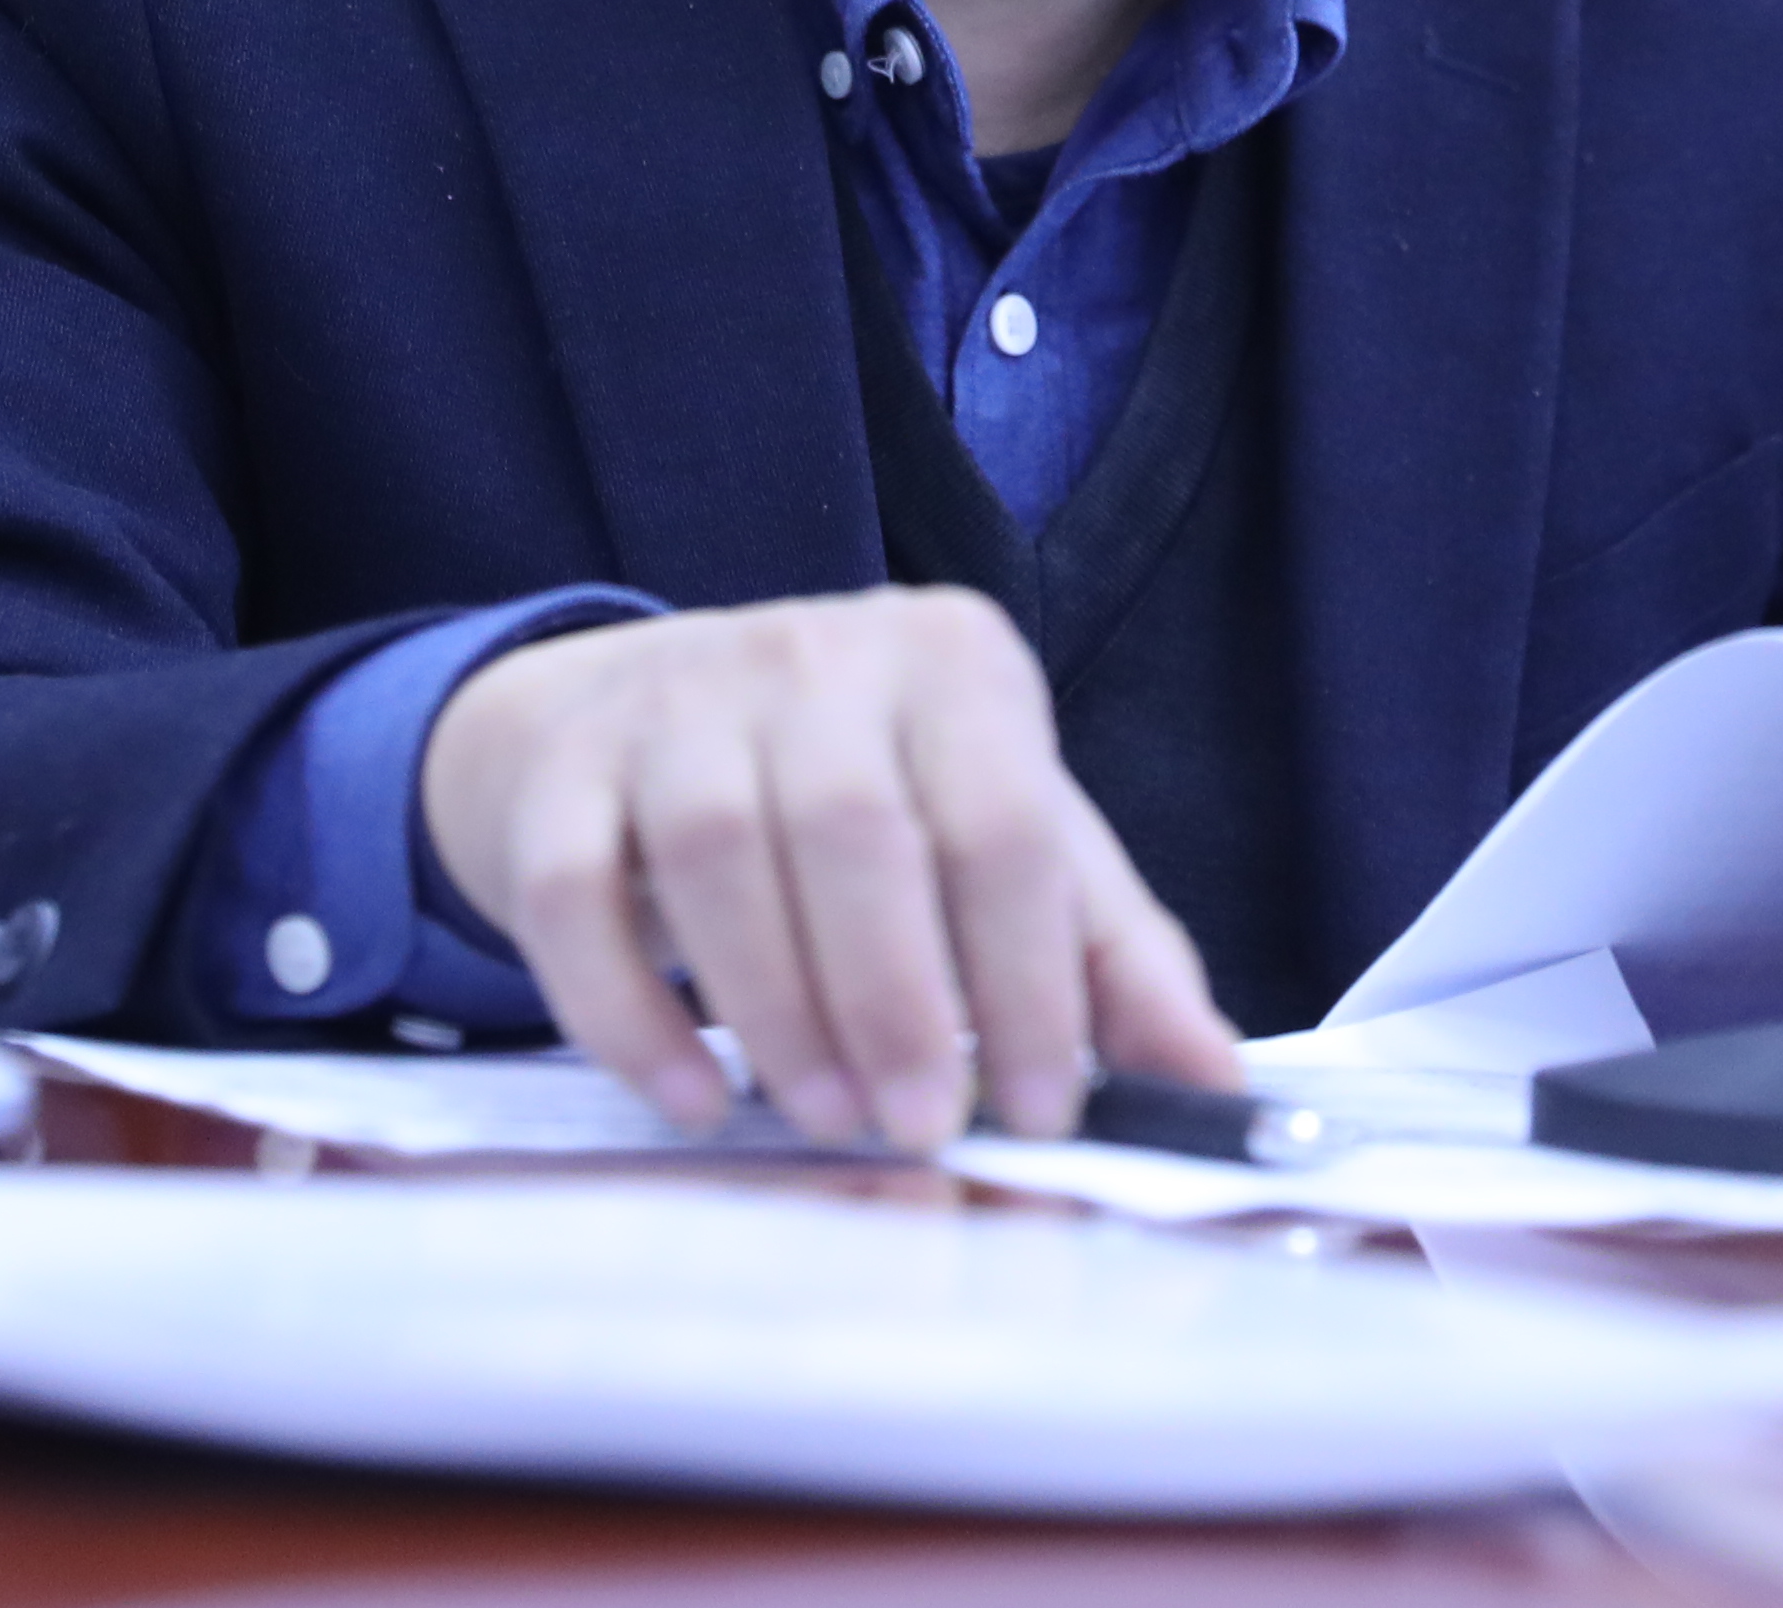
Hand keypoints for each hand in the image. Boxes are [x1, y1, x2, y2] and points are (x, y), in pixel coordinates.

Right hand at [419, 585, 1242, 1152]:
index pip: (1005, 825)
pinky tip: (688, 1099)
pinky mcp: (563, 767)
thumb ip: (1108, 955)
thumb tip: (1220, 1083)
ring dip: (776, 1008)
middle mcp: (816, 654)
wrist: (631, 717)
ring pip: (716, 851)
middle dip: (897, 1000)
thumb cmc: (860, 793)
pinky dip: (630, 1012)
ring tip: (821, 1118)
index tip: (1045, 1112)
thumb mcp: (1002, 837)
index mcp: (954, 664)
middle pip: (855, 830)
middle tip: (923, 1128)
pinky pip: (580, 892)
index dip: (1030, 978)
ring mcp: (676, 698)